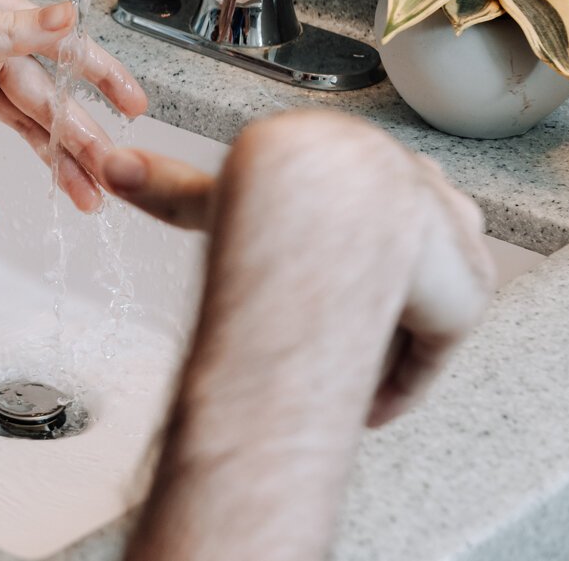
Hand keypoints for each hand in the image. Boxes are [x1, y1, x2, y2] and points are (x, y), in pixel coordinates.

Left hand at [0, 0, 146, 229]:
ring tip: (78, 200)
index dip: (100, 76)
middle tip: (109, 178)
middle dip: (78, 139)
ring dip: (44, 163)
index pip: (59, 48)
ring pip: (12, 127)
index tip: (135, 106)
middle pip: (42, 98)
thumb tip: (67, 16)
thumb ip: (6, 27)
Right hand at [98, 110, 496, 426]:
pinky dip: (400, 381)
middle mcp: (422, 198)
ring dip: (389, 337)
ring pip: (423, 301)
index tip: (307, 278)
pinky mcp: (459, 298)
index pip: (369, 206)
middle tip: (322, 336)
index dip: (341, 247)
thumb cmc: (278, 192)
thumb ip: (170, 187)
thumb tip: (109, 167)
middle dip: (378, 289)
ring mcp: (450, 248)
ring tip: (342, 379)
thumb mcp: (216, 194)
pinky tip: (367, 410)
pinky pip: (432, 348)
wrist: (327, 204)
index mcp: (367, 159)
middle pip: (407, 255)